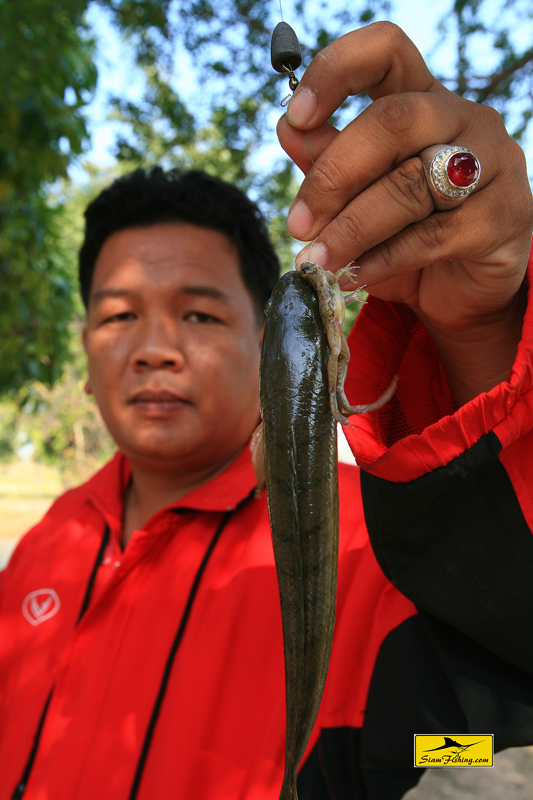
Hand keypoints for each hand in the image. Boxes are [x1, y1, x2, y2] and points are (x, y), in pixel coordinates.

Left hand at [277, 22, 532, 404]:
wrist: (462, 289)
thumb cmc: (406, 234)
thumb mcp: (359, 198)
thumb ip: (329, 163)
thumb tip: (289, 130)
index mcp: (423, 99)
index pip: (386, 51)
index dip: (336, 72)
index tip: (296, 116)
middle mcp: (463, 120)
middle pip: (392, 122)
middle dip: (333, 176)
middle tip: (297, 223)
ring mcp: (492, 165)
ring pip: (410, 185)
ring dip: (351, 227)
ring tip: (316, 259)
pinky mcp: (502, 217)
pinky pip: (432, 236)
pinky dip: (383, 258)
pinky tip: (353, 275)